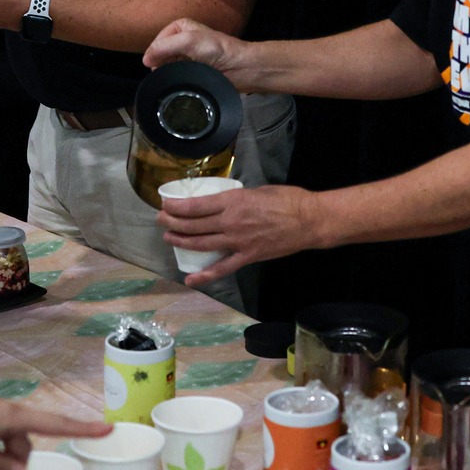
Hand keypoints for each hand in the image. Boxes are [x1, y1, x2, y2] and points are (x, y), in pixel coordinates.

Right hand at [144, 18, 250, 76]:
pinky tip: (175, 84)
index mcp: (181, 27)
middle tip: (159, 74)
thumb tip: (145, 60)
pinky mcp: (193, 71)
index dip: (154, 51)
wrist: (240, 67)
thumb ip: (165, 46)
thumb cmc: (217, 49)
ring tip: (167, 80)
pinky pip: (177, 74)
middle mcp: (183, 40)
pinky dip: (174, 78)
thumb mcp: (189, 40)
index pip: (158, 39)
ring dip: (167, 71)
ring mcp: (188, 56)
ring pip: (168, 64)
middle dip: (159, 62)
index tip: (150, 64)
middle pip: (162, 52)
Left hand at [158, 184, 322, 287]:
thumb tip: (223, 201)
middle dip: (172, 222)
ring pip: (201, 244)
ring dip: (181, 242)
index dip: (176, 207)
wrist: (309, 221)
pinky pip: (222, 268)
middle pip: (193, 225)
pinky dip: (204, 275)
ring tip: (168, 238)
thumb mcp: (258, 190)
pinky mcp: (247, 257)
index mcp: (233, 201)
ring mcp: (238, 241)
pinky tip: (190, 279)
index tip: (165, 204)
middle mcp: (231, 222)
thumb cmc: (287, 200)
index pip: (195, 206)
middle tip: (161, 220)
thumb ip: (237, 197)